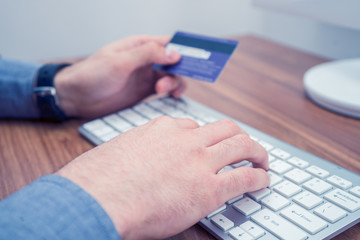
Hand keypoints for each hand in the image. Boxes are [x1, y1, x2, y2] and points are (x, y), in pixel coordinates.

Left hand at [54, 35, 183, 117]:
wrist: (76, 98)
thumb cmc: (92, 74)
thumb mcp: (120, 62)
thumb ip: (147, 55)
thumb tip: (175, 53)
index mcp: (140, 45)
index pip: (168, 42)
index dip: (184, 49)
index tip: (197, 58)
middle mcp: (146, 59)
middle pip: (174, 61)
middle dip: (180, 69)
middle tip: (176, 80)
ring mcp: (146, 76)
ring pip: (172, 76)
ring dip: (173, 83)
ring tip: (162, 91)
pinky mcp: (144, 91)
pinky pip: (165, 89)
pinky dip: (172, 92)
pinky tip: (171, 97)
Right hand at [57, 117, 268, 238]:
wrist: (97, 199)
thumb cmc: (97, 180)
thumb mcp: (116, 152)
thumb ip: (134, 150)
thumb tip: (132, 160)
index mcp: (161, 129)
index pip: (192, 126)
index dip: (204, 136)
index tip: (207, 144)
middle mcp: (184, 140)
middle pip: (224, 128)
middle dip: (238, 135)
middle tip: (244, 145)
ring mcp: (199, 161)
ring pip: (241, 144)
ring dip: (256, 151)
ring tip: (261, 160)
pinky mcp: (209, 188)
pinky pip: (244, 177)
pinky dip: (258, 177)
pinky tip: (262, 180)